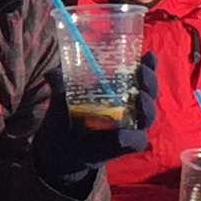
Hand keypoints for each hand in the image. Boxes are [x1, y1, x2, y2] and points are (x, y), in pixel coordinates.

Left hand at [34, 55, 158, 174]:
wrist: (60, 145)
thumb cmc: (67, 114)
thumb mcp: (62, 96)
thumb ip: (60, 84)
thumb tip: (50, 74)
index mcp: (121, 87)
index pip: (141, 73)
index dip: (149, 65)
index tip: (148, 55)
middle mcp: (130, 104)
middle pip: (149, 91)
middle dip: (150, 81)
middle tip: (142, 72)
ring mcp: (131, 124)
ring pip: (148, 115)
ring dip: (147, 106)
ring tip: (140, 98)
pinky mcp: (126, 144)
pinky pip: (136, 141)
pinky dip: (131, 137)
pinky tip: (123, 134)